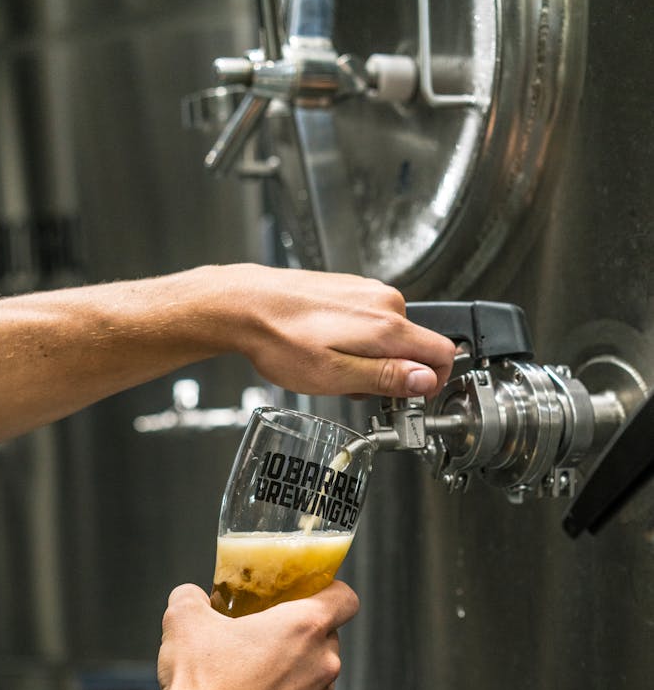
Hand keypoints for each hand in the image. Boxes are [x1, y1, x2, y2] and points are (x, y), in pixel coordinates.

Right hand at [156, 580, 358, 689]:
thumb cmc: (199, 683)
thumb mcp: (184, 620)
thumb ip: (192, 596)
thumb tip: (192, 597)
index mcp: (305, 626)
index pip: (345, 598)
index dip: (329, 591)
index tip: (308, 594)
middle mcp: (322, 664)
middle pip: (327, 636)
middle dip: (300, 633)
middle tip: (264, 634)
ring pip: (315, 674)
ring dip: (292, 669)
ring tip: (251, 673)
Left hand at [219, 264, 456, 397]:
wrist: (245, 306)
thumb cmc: (280, 340)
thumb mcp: (335, 375)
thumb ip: (386, 377)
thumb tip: (426, 381)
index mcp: (387, 326)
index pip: (444, 353)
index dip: (433, 383)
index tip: (409, 399)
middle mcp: (384, 302)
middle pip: (416, 348)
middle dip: (395, 376)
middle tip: (356, 390)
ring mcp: (367, 292)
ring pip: (392, 337)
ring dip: (373, 361)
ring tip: (335, 369)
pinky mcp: (351, 289)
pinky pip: (372, 323)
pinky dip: (358, 343)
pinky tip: (328, 349)